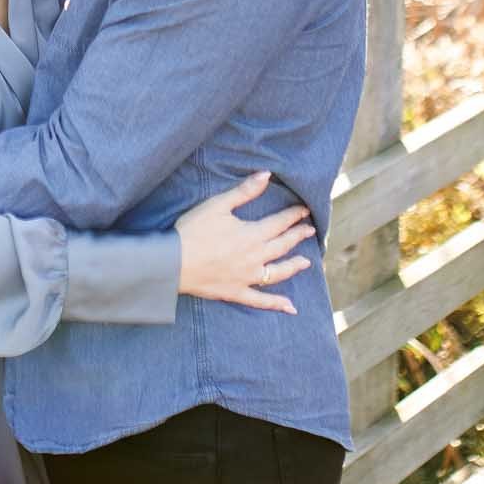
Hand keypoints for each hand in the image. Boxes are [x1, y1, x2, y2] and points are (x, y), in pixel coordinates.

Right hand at [172, 170, 313, 313]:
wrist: (173, 263)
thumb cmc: (193, 230)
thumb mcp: (218, 205)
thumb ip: (244, 191)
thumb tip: (266, 175)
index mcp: (252, 234)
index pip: (280, 223)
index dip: (293, 215)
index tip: (305, 210)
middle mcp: (255, 257)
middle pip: (282, 245)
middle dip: (297, 236)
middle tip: (310, 230)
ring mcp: (247, 277)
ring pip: (278, 272)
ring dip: (293, 266)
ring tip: (306, 262)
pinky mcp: (236, 292)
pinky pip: (261, 300)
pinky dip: (276, 304)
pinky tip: (291, 308)